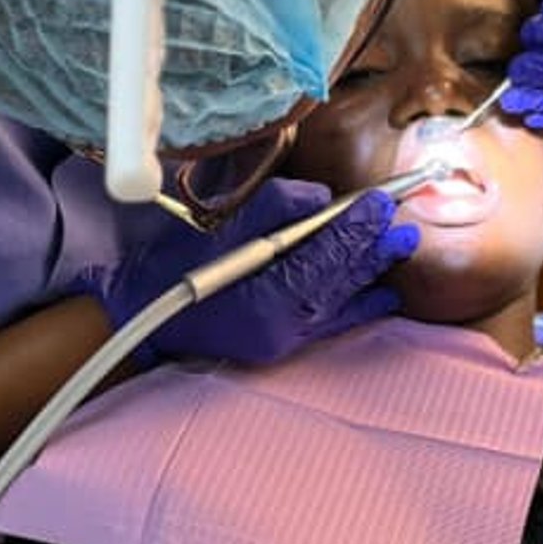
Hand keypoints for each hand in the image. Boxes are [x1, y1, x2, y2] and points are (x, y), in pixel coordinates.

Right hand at [83, 178, 418, 367]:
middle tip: (400, 221)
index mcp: (267, 298)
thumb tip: (322, 197)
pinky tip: (384, 295)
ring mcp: (285, 341)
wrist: (141, 320)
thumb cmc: (172, 271)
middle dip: (372, 247)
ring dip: (370, 270)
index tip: (381, 202)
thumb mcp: (221, 228)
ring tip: (399, 246)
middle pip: (340, 278)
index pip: (326, 256)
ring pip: (341, 299)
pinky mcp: (282, 346)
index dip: (357, 227)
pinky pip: (332, 323)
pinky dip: (358, 306)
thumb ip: (276, 208)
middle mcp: (283, 326)